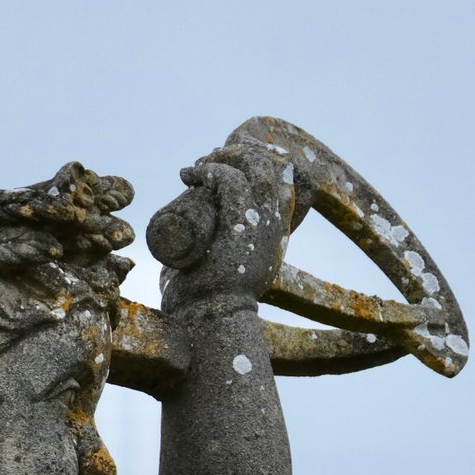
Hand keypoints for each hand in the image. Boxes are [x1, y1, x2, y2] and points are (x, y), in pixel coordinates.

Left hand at [156, 152, 289, 313]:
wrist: (212, 320)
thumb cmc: (211, 300)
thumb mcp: (229, 267)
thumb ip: (224, 254)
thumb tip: (198, 241)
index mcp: (278, 233)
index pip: (285, 181)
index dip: (258, 161)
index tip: (225, 163)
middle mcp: (277, 226)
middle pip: (270, 167)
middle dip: (237, 154)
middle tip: (205, 164)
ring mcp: (263, 225)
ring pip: (254, 167)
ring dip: (223, 158)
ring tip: (196, 169)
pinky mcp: (241, 227)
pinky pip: (231, 182)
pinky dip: (209, 170)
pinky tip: (190, 174)